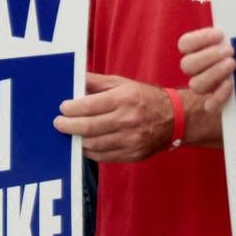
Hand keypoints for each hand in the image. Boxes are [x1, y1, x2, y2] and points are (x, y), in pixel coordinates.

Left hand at [54, 72, 172, 162]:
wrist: (176, 118)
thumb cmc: (144, 98)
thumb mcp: (122, 84)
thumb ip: (96, 82)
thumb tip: (73, 78)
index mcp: (125, 99)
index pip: (89, 106)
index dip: (71, 109)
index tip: (62, 108)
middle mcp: (128, 120)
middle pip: (88, 127)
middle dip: (68, 126)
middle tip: (58, 123)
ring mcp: (132, 140)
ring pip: (94, 144)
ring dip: (77, 139)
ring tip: (70, 133)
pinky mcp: (133, 154)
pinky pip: (103, 156)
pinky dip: (90, 151)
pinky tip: (84, 143)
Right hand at [180, 26, 235, 111]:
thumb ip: (233, 36)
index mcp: (197, 52)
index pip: (185, 44)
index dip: (199, 39)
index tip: (219, 35)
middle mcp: (197, 70)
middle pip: (187, 65)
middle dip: (207, 56)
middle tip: (229, 51)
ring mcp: (206, 88)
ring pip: (195, 85)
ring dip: (212, 74)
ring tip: (232, 64)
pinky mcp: (216, 104)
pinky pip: (210, 105)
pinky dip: (218, 96)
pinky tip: (230, 85)